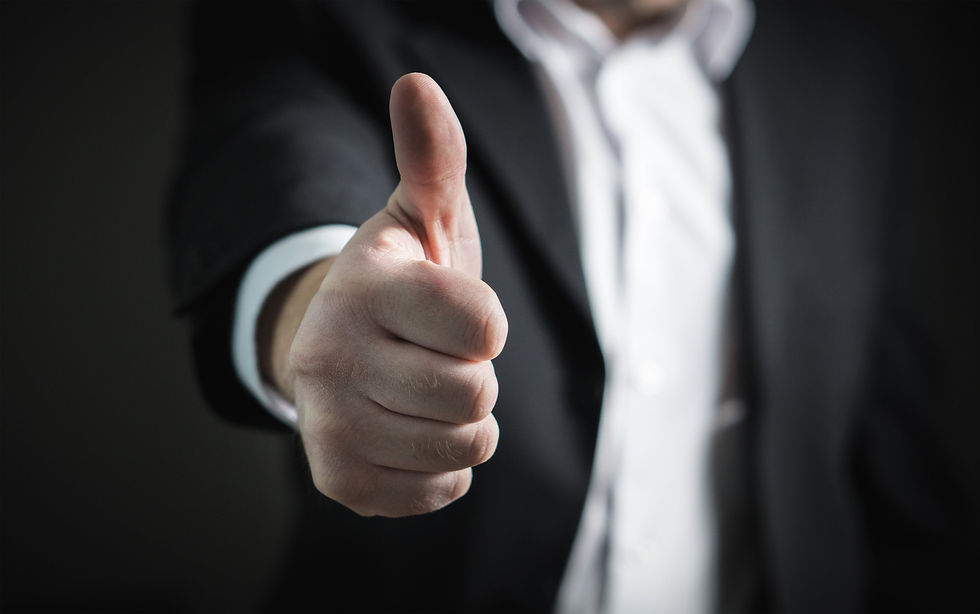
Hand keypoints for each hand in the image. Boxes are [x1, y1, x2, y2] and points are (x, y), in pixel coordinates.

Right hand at [270, 73, 507, 516]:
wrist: (341, 349)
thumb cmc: (401, 284)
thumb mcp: (420, 217)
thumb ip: (432, 159)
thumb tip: (418, 85)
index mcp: (363, 285)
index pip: (484, 326)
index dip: (486, 323)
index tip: (454, 313)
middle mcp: (330, 355)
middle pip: (475, 393)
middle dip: (474, 375)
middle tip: (435, 355)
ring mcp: (327, 424)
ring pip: (464, 446)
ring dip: (464, 421)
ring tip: (425, 391)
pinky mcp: (337, 480)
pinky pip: (442, 489)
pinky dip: (445, 466)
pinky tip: (412, 431)